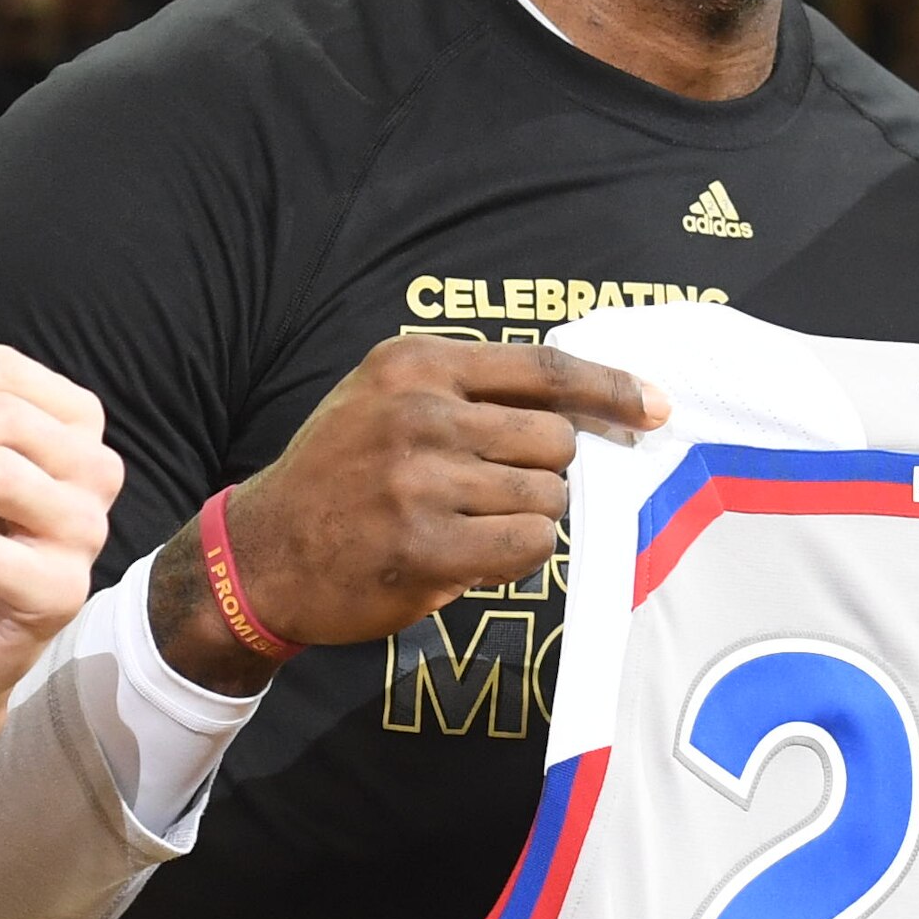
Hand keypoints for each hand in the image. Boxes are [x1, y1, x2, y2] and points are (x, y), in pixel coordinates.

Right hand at [155, 335, 672, 693]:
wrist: (264, 553)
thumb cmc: (342, 474)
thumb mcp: (388, 400)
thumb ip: (472, 392)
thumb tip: (586, 410)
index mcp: (414, 364)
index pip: (543, 368)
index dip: (610, 389)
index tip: (655, 406)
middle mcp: (419, 413)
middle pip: (555, 439)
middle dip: (547, 470)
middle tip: (499, 491)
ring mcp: (421, 481)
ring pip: (547, 496)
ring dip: (528, 515)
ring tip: (471, 523)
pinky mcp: (426, 547)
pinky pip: (528, 545)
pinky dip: (517, 554)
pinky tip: (471, 553)